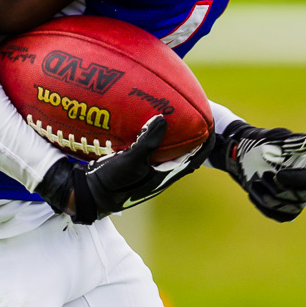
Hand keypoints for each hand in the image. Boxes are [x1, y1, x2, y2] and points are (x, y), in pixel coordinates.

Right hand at [39, 115, 214, 223]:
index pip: (195, 156)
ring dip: (173, 134)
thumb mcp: (131, 162)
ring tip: (174, 112)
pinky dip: (154, 134)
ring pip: (168, 149)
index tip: (213, 124)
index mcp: (166, 174)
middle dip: (192, 134)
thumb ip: (148, 143)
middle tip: (195, 112)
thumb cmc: (114, 182)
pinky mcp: (136, 164)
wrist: (92, 194)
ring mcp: (148, 168)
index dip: (207, 142)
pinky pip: (152, 147)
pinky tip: (147, 121)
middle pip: (185, 151)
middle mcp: (161, 172)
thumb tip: (162, 120)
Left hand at [210, 122, 305, 221]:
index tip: (279, 175)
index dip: (300, 178)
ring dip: (270, 198)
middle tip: (263, 176)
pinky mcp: (286, 209)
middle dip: (279, 189)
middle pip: (303, 196)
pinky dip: (265, 207)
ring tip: (255, 183)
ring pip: (291, 209)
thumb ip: (297, 141)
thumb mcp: (278, 138)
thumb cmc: (265, 143)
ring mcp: (298, 198)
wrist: (246, 156)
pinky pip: (281, 216)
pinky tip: (254, 193)